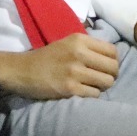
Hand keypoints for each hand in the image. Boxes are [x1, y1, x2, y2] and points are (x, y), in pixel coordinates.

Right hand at [0, 32, 118, 100]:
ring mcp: (75, 71)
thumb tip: (112, 57)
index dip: (113, 61)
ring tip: (92, 86)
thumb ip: (88, 47)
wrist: (22, 70)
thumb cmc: (47, 58)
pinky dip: (91, 95)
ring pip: (107, 82)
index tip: (106, 67)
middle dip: (111, 75)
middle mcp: (79, 53)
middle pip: (113, 67)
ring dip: (102, 87)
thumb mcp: (67, 43)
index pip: (113, 51)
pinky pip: (94, 94)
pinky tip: (82, 92)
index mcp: (80, 40)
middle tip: (102, 79)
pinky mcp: (70, 88)